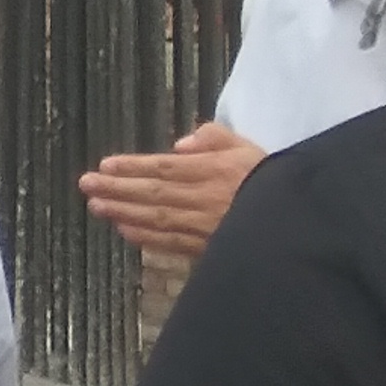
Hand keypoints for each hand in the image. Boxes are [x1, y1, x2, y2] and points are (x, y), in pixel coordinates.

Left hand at [78, 123, 266, 263]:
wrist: (299, 222)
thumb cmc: (275, 179)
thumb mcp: (249, 147)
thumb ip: (216, 138)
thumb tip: (181, 144)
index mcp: (214, 170)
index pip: (165, 167)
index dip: (133, 166)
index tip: (105, 165)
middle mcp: (204, 198)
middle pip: (153, 192)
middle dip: (117, 188)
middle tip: (86, 184)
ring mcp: (204, 225)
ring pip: (156, 218)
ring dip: (123, 211)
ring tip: (95, 205)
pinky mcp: (207, 247)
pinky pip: (171, 242)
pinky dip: (145, 236)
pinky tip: (124, 230)